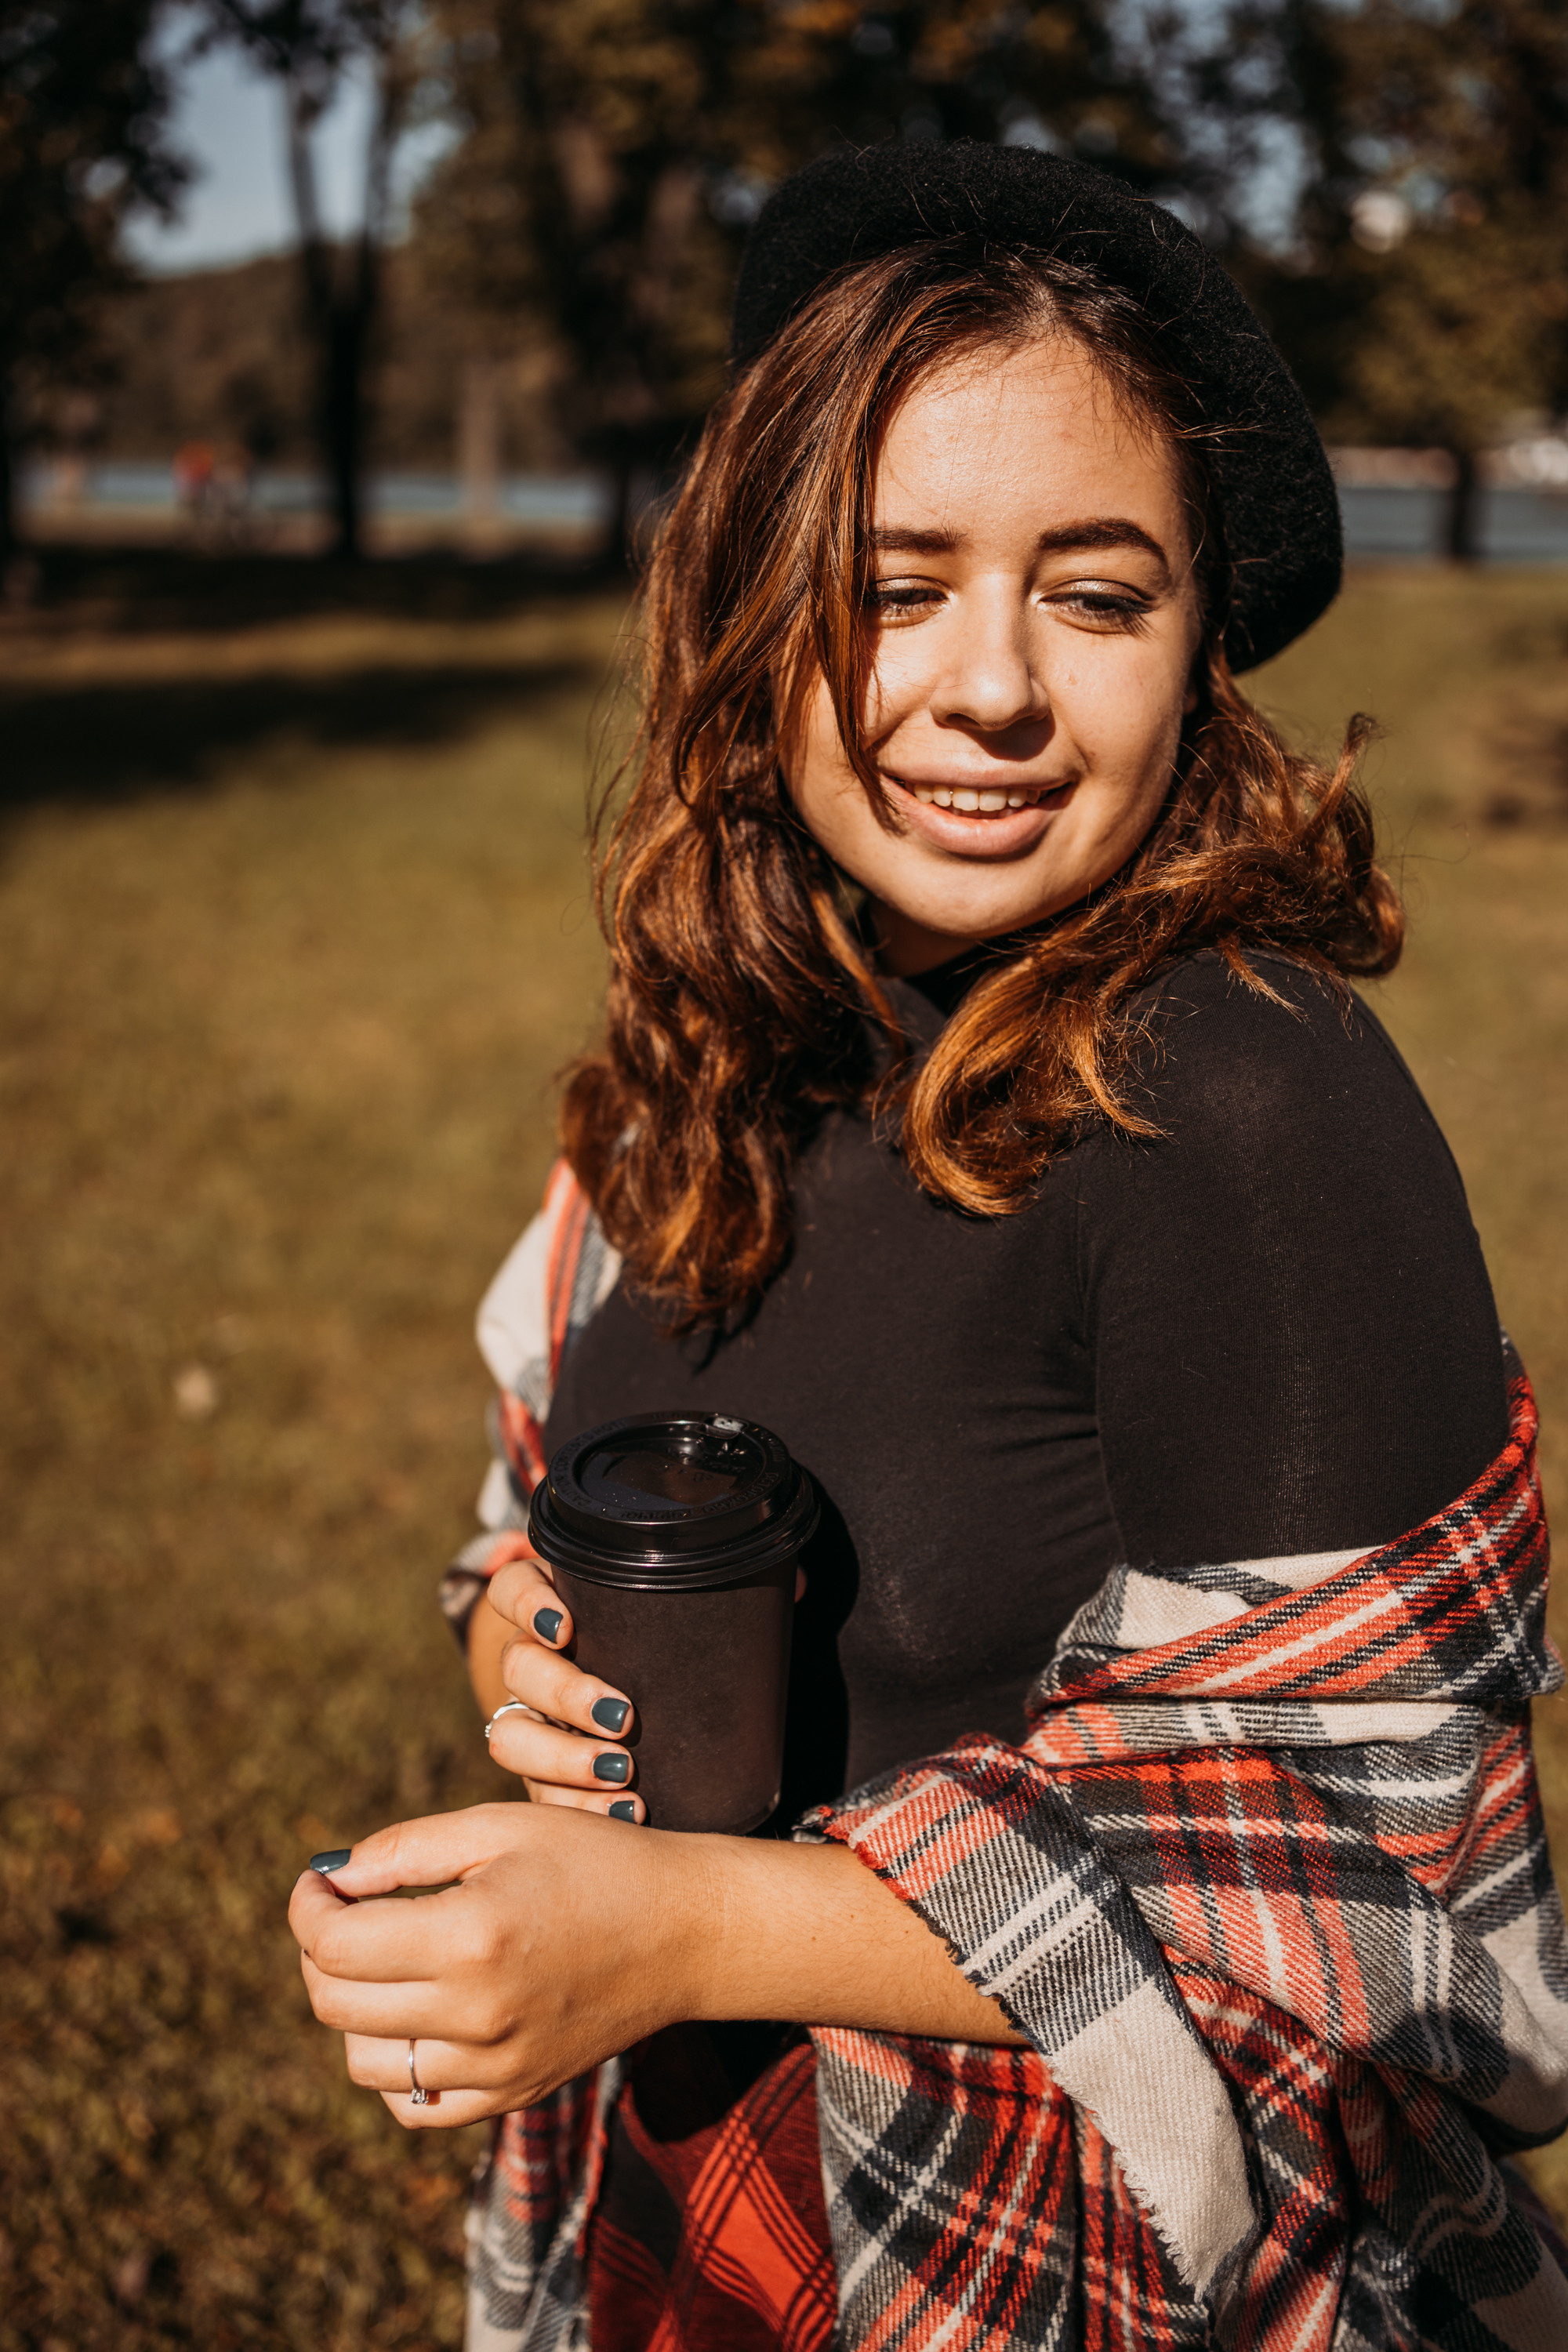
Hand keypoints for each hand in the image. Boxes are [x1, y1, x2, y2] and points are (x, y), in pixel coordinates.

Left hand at [289, 1802, 708, 2129]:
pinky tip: (416, 2015)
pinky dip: (395, 2065)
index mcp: (470, 1936)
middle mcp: (476, 2013)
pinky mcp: (512, 2094)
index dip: (307, 1907)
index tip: (321, 1880)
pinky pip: (414, 2105)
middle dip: (319, 1950)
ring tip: (385, 1961)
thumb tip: (330, 1876)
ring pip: (364, 2061)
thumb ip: (405, 1848)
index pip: (333, 1945)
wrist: (686, 1931)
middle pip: (335, 2003)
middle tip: (346, 1911)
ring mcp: (494, 2066)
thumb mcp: (499, 1826)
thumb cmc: (594, 1862)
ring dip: (352, 2008)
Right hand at [476, 1548, 806, 1821]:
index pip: (513, 1588)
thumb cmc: (676, 1653)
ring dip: (562, 1757)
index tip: (566, 1626)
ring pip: (510, 1735)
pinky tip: (622, 1814)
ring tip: (622, 1773)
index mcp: (561, 1609)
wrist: (669, 1721)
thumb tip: (796, 1587)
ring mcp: (534, 1725)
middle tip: (623, 1715)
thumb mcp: (702, 1614)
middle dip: (565, 1693)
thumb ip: (738, 1589)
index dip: (526, 1603)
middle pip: (518, 1667)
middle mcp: (535, 1665)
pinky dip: (576, 1807)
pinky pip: (538, 1796)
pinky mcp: (544, 1779)